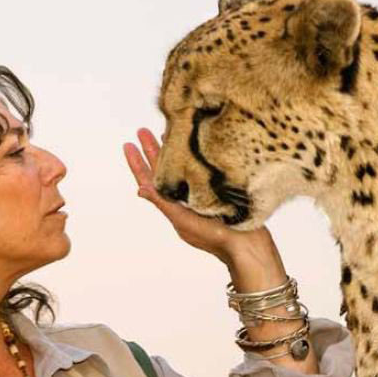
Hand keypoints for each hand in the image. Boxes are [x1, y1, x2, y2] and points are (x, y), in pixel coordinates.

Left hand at [123, 128, 286, 286]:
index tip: (128, 145)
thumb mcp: (184, 220)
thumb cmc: (216, 237)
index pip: (150, 180)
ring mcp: (201, 195)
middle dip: (152, 151)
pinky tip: (193, 148)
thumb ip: (164, 202)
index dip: (138, 163)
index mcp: (174, 205)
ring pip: (180, 168)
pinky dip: (191, 158)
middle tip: (141, 131)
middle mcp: (185, 198)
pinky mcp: (216, 191)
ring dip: (170, 152)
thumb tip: (140, 188)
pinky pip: (198, 170)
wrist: (248, 245)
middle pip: (163, 171)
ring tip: (164, 133)